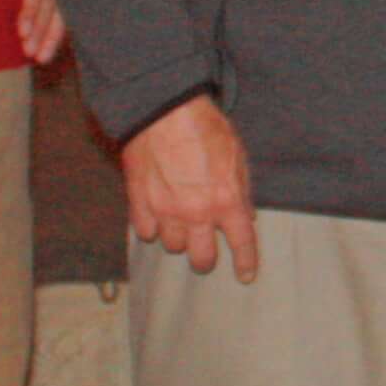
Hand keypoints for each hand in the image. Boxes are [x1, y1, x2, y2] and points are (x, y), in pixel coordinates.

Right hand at [124, 95, 259, 278]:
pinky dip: (152, 227)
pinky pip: (145, 231)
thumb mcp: (237, 156)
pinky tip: (156, 217)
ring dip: (178, 239)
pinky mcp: (140, 203)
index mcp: (227, 201)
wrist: (165, 110)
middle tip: (205, 253)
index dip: (246, 263)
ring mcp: (166, 211)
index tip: (245, 276)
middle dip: (205, 260)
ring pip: (172, 246)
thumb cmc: (205, 127)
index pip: (242, 243)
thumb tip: (245, 216)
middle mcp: (197, 213)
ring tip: (179, 225)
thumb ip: (241, 191)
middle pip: (201, 259)